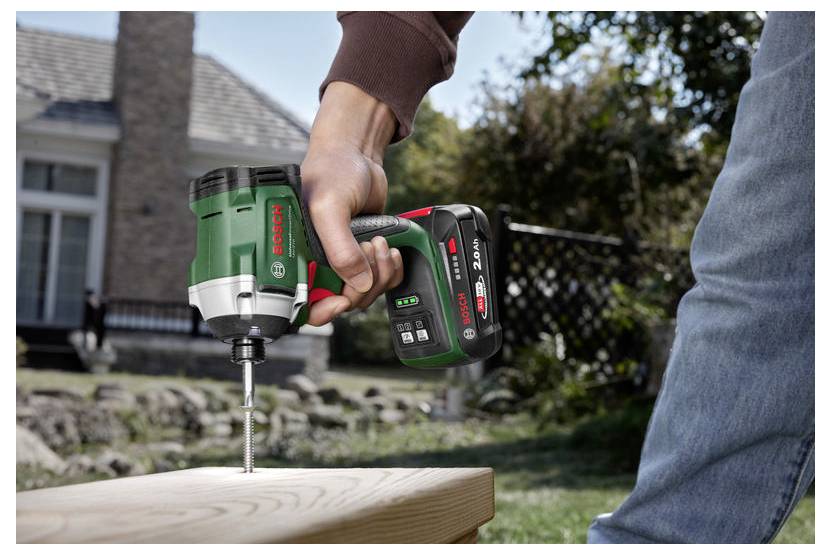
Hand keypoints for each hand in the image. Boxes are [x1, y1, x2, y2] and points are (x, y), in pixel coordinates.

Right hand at [301, 82, 403, 325]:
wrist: (357, 153)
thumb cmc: (331, 171)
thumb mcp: (329, 208)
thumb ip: (340, 248)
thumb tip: (357, 284)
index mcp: (298, 256)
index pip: (304, 303)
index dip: (323, 310)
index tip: (342, 299)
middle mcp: (319, 262)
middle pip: (342, 301)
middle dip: (362, 284)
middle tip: (368, 251)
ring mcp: (343, 260)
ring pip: (365, 293)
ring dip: (381, 274)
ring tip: (380, 244)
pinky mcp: (364, 254)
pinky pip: (381, 280)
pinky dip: (391, 271)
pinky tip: (390, 250)